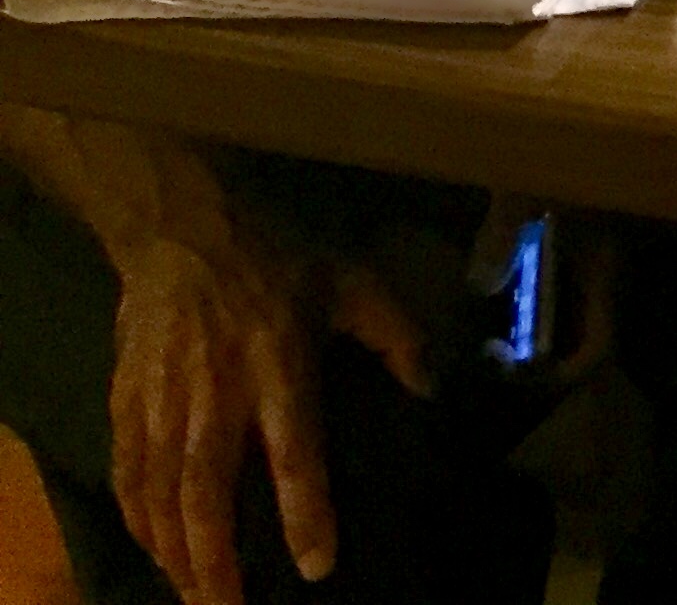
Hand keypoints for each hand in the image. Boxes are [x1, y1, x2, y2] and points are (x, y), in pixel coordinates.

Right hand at [110, 220, 428, 604]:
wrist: (182, 229)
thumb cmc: (277, 259)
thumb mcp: (351, 280)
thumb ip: (395, 334)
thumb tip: (430, 387)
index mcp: (278, 366)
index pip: (294, 453)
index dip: (306, 512)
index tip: (316, 565)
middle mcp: (216, 394)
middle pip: (208, 494)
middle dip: (215, 561)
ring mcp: (163, 401)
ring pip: (160, 496)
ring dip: (174, 555)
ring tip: (194, 598)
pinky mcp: (126, 401)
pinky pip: (126, 474)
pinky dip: (138, 521)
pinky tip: (155, 551)